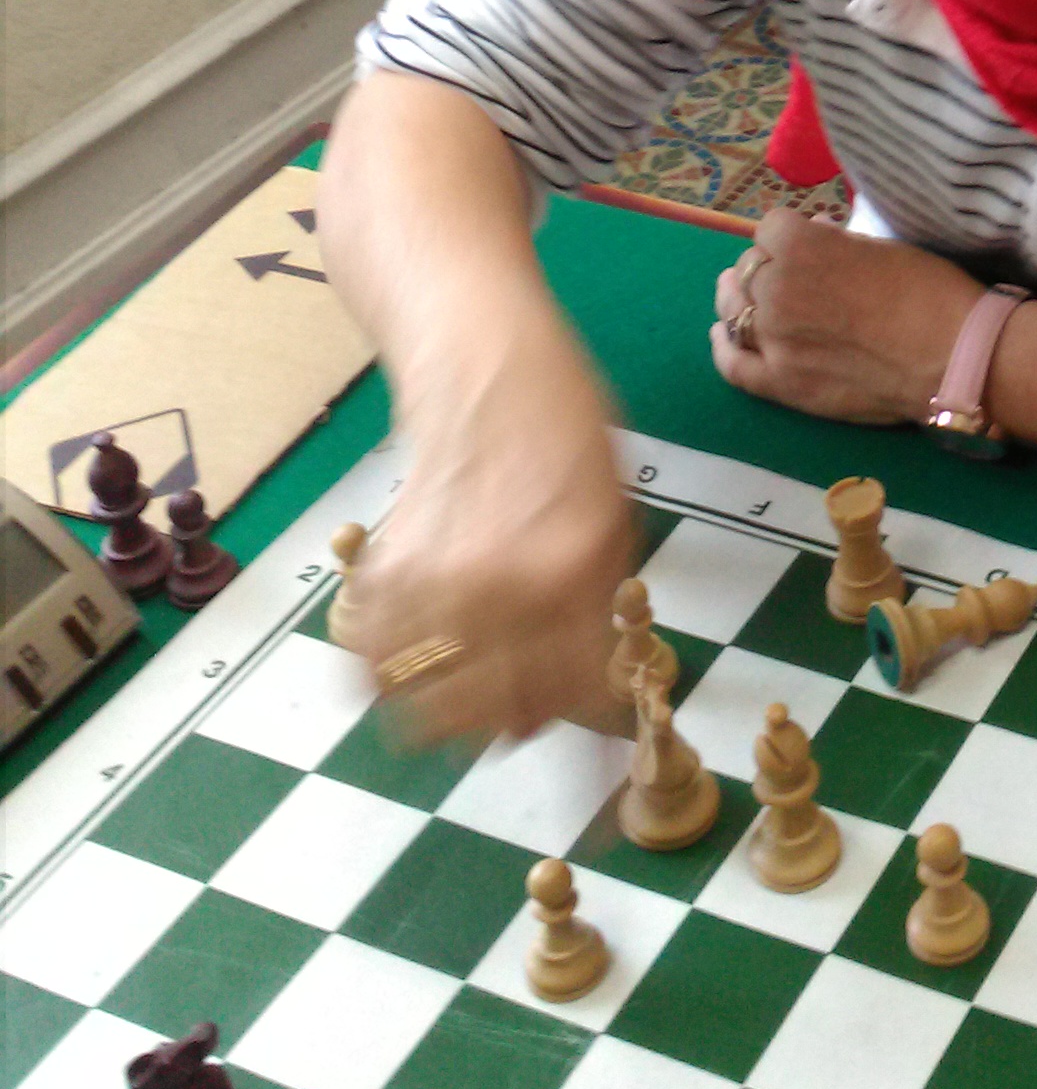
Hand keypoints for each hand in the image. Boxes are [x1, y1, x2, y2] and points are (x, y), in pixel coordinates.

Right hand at [351, 315, 635, 746]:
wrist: (485, 363)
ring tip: (452, 688)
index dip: (566, 721)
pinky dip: (381, 670)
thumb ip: (600, 602)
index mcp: (575, 571)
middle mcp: (506, 584)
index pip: (568, 693)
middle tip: (502, 711)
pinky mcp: (387, 565)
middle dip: (503, 725)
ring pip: (424, 702)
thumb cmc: (564, 431)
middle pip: (495, 715)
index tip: (553, 718)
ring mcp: (441, 578)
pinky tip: (407, 652)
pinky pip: (370, 657)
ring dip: (438, 710)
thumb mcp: (614, 513)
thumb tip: (585, 688)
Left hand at [712, 205, 985, 423]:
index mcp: (801, 246)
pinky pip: (734, 364)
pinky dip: (723, 346)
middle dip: (772, 265)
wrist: (954, 356)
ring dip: (739, 298)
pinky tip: (723, 335)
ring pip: (734, 310)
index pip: (771, 229)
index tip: (817, 243)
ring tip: (744, 296)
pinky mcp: (781, 382)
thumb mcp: (882, 244)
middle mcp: (776, 289)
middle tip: (799, 276)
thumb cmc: (930, 291)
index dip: (793, 235)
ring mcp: (774, 339)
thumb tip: (818, 239)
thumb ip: (837, 243)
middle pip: (751, 268)